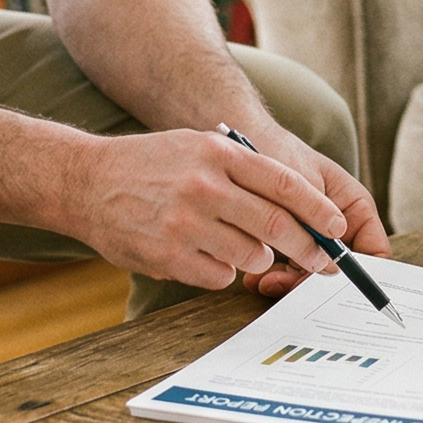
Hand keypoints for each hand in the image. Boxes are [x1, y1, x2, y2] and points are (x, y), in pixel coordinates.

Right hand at [59, 127, 359, 292]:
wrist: (85, 182)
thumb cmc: (150, 164)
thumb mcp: (199, 146)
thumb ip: (244, 170)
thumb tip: (300, 204)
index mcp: (219, 154)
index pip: (285, 183)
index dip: (318, 210)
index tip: (337, 227)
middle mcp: (205, 186)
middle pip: (277, 226)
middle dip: (308, 247)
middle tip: (322, 260)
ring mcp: (186, 223)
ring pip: (252, 255)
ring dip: (259, 259)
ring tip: (246, 249)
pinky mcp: (169, 256)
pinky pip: (220, 276)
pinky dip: (224, 272)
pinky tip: (207, 256)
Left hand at [229, 115, 392, 297]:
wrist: (242, 142)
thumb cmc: (278, 155)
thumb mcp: (302, 189)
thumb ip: (318, 225)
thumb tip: (332, 267)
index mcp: (355, 208)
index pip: (374, 252)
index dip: (361, 275)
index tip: (336, 288)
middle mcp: (337, 225)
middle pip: (341, 269)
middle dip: (314, 281)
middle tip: (286, 284)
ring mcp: (313, 236)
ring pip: (313, 273)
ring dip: (290, 282)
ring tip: (264, 280)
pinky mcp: (287, 245)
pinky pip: (290, 269)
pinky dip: (275, 276)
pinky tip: (257, 276)